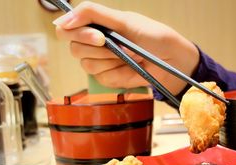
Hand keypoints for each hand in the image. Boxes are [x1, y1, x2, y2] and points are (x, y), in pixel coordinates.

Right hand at [54, 1, 198, 94]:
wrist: (172, 61)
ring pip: (87, 64)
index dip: (76, 32)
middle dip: (99, 48)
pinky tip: (131, 67)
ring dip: (111, 59)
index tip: (98, 36)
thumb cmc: (154, 37)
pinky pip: (101, 78)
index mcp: (97, 25)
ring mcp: (102, 62)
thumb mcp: (124, 20)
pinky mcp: (109, 79)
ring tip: (130, 55)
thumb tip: (63, 20)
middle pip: (74, 48)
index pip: (66, 28)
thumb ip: (93, 14)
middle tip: (120, 46)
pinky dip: (118, 72)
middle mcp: (95, 43)